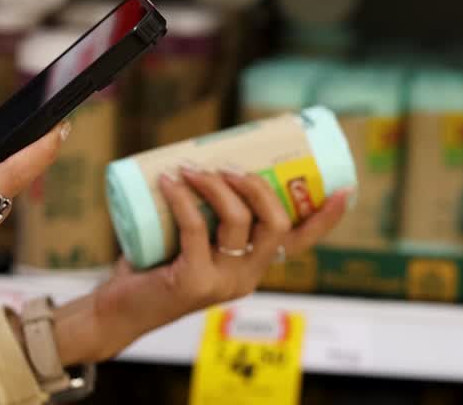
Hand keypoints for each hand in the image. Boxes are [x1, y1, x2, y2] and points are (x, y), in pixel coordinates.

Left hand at [53, 170, 348, 363]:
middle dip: (256, 185)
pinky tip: (169, 181)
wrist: (118, 308)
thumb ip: (207, 210)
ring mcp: (223, 282)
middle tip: (227, 166)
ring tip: (190, 168)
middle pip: (275, 223)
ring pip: (238, 221)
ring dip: (215, 185)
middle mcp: (248, 277)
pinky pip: (196, 228)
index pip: (301, 242)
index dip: (325, 218)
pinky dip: (183, 198)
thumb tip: (208, 155)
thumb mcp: (193, 237)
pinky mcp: (194, 282)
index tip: (344, 190)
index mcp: (256, 265)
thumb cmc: (155, 265)